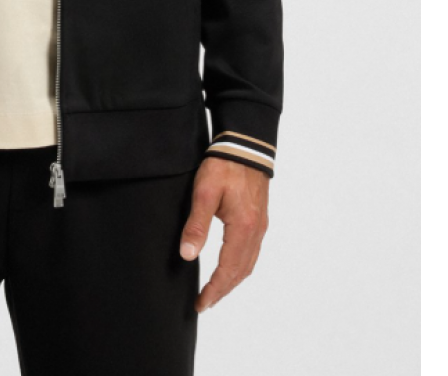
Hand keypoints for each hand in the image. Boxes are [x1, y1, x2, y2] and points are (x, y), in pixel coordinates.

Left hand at [179, 157, 269, 311]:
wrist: (246, 145)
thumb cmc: (224, 166)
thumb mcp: (204, 193)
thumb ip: (197, 225)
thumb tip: (187, 255)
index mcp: (242, 228)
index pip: (227, 269)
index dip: (214, 289)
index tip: (201, 303)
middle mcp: (255, 231)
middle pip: (240, 272)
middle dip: (222, 290)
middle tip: (205, 303)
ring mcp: (260, 226)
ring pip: (248, 264)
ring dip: (232, 281)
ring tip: (216, 291)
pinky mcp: (259, 218)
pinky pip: (252, 252)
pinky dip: (241, 267)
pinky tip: (231, 267)